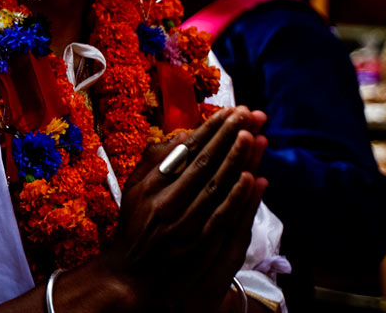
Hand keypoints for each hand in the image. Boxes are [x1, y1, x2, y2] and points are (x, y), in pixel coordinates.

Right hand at [102, 107, 267, 311]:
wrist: (132, 273)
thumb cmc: (136, 225)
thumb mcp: (135, 188)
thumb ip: (154, 161)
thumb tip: (183, 136)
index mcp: (151, 183)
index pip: (186, 149)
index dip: (211, 129)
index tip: (230, 112)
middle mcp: (166, 200)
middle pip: (203, 162)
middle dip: (228, 136)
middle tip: (249, 114)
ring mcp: (183, 223)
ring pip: (216, 185)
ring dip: (236, 159)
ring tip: (253, 136)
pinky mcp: (198, 244)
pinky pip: (222, 215)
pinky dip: (238, 196)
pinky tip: (252, 178)